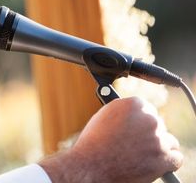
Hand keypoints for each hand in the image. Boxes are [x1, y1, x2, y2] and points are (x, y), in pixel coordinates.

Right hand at [40, 97, 182, 182]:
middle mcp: (149, 118)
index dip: (141, 122)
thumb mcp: (105, 116)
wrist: (92, 165)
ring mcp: (158, 139)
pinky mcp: (164, 158)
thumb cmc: (94, 142)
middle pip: (159, 125)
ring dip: (158, 148)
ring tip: (141, 155)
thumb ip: (124, 112)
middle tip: (137, 144)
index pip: (148, 110)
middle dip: (149, 135)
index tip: (138, 129)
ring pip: (169, 142)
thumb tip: (135, 115)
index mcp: (134, 104)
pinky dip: (167, 162)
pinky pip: (176, 158)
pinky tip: (152, 163)